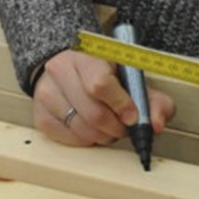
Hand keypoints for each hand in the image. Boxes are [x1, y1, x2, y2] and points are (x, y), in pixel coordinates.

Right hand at [32, 48, 175, 147]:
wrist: (69, 69)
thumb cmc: (105, 75)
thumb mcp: (132, 79)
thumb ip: (153, 100)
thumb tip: (157, 124)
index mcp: (87, 56)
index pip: (100, 83)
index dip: (120, 104)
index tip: (132, 116)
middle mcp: (61, 70)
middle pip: (92, 112)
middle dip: (114, 127)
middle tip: (123, 128)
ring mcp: (47, 93)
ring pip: (80, 129)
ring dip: (101, 137)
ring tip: (107, 129)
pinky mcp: (40, 115)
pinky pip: (67, 139)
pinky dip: (84, 141)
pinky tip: (90, 130)